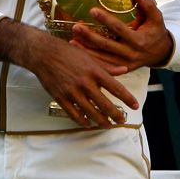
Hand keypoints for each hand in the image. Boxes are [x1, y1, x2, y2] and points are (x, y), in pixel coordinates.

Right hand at [0, 18, 137, 128]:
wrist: (44, 54)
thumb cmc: (69, 53)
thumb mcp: (90, 56)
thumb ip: (107, 66)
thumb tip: (125, 70)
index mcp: (95, 71)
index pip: (116, 88)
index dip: (127, 98)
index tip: (135, 106)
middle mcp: (85, 83)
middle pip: (105, 104)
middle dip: (115, 115)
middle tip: (122, 120)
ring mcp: (72, 92)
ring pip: (90, 112)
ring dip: (101, 121)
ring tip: (108, 125)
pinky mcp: (61, 98)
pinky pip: (74, 113)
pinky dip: (82, 121)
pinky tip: (88, 124)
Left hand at [70, 0, 174, 72]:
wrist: (161, 53)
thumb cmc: (156, 32)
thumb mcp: (157, 18)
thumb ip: (147, 5)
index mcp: (139, 40)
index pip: (119, 29)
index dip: (106, 20)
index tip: (92, 10)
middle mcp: (130, 53)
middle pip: (106, 44)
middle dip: (89, 36)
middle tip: (76, 27)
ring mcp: (124, 63)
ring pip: (102, 58)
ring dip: (86, 50)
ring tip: (72, 41)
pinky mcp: (121, 69)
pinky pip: (103, 65)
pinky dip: (91, 59)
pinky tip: (80, 53)